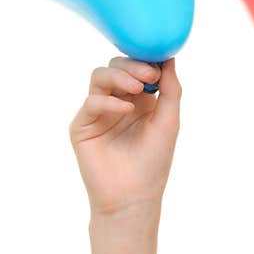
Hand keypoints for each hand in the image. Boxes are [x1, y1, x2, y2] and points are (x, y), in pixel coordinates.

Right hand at [69, 57, 180, 218]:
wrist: (133, 197)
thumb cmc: (153, 163)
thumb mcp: (168, 121)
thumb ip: (171, 89)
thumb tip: (169, 56)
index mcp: (139, 100)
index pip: (137, 67)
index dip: (145, 59)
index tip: (159, 62)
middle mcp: (117, 102)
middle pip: (116, 66)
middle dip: (133, 65)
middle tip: (149, 74)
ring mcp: (98, 112)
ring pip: (100, 77)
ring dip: (120, 77)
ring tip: (138, 87)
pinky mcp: (82, 126)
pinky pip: (91, 102)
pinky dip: (108, 102)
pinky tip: (126, 109)